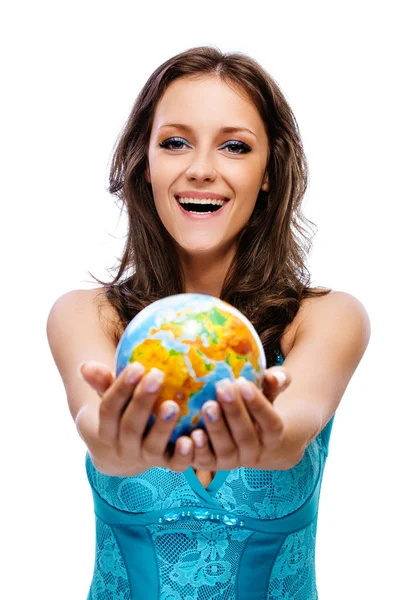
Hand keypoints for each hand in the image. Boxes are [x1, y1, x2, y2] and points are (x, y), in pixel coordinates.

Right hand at [76, 361, 194, 475]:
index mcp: (106, 430)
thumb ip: (102, 382)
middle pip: (130, 427)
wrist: (128, 455)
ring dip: (162, 427)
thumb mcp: (112, 399)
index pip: (109, 409)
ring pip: (151, 447)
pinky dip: (183, 454)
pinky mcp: (168, 465)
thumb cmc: (123, 414)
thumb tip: (85, 366)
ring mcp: (145, 459)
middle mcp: (123, 448)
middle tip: (157, 375)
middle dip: (143, 401)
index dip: (121, 388)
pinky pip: (175, 465)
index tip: (137, 366)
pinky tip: (191, 438)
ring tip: (173, 405)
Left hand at [189, 367, 291, 471]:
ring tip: (207, 406)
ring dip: (217, 429)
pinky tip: (189, 435)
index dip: (258, 405)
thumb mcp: (267, 393)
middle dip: (234, 412)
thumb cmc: (253, 406)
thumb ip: (275, 382)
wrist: (241, 435)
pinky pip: (204, 462)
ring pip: (226, 451)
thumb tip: (274, 376)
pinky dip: (197, 451)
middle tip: (222, 388)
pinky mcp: (210, 464)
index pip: (270, 423)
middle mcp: (253, 453)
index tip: (243, 382)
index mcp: (271, 437)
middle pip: (246, 437)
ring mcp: (232, 461)